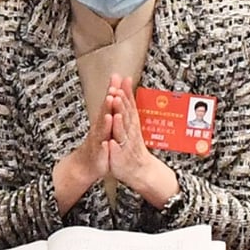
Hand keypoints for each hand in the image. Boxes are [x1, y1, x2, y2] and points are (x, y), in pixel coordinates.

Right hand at [53, 94, 113, 213]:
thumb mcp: (104, 124)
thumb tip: (114, 90)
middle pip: (104, 114)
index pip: (108, 104)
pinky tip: (106, 144)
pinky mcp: (98, 156)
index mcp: (103, 121)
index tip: (116, 79)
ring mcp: (97, 142)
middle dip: (108, 104)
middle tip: (112, 92)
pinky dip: (103, 148)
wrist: (85, 164)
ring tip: (109, 116)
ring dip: (105, 124)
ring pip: (102, 132)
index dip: (112, 91)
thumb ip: (109, 108)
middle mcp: (99, 129)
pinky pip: (101, 151)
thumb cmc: (98, 143)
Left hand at [107, 74, 179, 206]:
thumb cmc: (132, 144)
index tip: (123, 80)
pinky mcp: (119, 157)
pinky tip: (110, 141)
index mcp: (131, 123)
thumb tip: (126, 84)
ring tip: (115, 114)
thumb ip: (128, 104)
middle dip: (122, 104)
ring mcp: (125, 144)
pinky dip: (114, 146)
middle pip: (126, 116)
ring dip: (119, 123)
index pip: (129, 105)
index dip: (126, 93)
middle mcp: (130, 132)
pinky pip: (116, 151)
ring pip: (122, 132)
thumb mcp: (130, 123)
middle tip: (117, 92)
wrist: (139, 169)